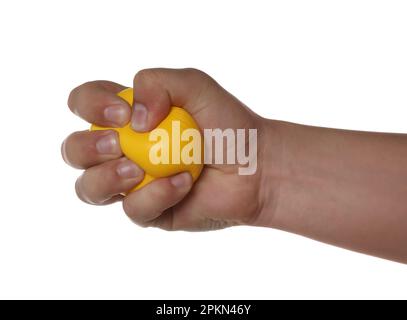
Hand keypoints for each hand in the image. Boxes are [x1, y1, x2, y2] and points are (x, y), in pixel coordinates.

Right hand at [62, 68, 270, 230]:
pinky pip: (132, 209)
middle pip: (74, 150)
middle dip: (86, 148)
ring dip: (106, 177)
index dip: (90, 105)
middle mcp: (124, 149)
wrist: (255, 166)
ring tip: (137, 169)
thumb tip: (130, 120)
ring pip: (89, 188)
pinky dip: (155, 195)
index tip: (122, 113)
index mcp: (127, 115)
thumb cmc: (227, 123)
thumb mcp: (195, 86)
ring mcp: (133, 182)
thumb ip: (157, 82)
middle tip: (120, 144)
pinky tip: (182, 183)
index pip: (85, 103)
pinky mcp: (148, 210)